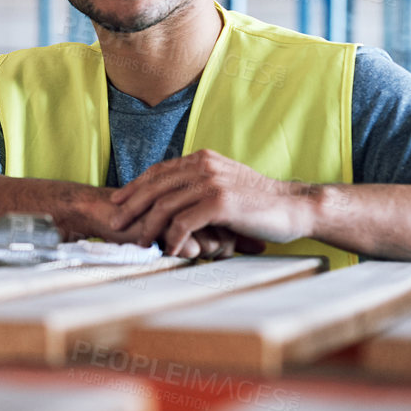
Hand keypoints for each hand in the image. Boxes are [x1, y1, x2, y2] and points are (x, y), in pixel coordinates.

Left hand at [109, 150, 315, 256]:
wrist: (295, 208)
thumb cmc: (259, 203)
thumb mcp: (225, 185)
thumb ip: (199, 185)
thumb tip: (171, 198)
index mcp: (202, 159)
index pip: (158, 172)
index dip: (135, 187)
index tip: (117, 202)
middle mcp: (204, 166)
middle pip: (155, 187)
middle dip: (131, 207)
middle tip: (115, 225)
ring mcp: (211, 182)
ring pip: (165, 206)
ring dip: (149, 228)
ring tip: (141, 244)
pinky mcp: (220, 202)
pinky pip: (184, 223)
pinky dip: (174, 239)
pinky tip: (170, 250)